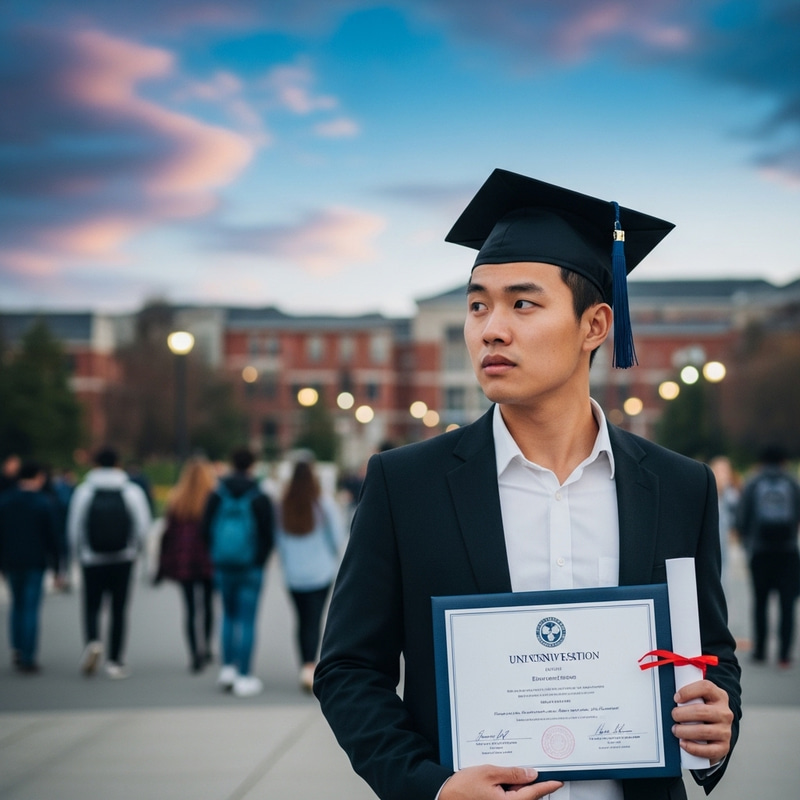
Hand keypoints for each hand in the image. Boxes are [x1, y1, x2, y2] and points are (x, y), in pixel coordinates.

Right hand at [440, 765, 562, 798]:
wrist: (445, 797)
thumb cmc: (464, 787)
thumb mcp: (489, 773)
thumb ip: (513, 773)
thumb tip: (531, 773)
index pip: (534, 793)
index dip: (547, 785)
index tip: (558, 780)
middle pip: (528, 796)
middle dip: (531, 783)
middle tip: (535, 769)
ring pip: (518, 797)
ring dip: (520, 786)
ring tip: (513, 773)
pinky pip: (509, 798)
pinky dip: (511, 789)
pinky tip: (503, 780)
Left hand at [672, 679, 732, 764]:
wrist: (717, 729)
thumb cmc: (703, 711)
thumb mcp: (699, 698)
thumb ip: (688, 695)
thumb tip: (666, 697)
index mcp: (718, 696)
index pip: (705, 687)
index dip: (688, 691)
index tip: (676, 698)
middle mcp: (724, 713)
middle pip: (701, 711)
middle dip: (682, 714)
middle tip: (673, 716)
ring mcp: (726, 730)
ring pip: (704, 731)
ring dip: (685, 731)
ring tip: (675, 730)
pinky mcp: (724, 746)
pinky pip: (709, 750)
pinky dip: (694, 748)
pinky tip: (683, 743)